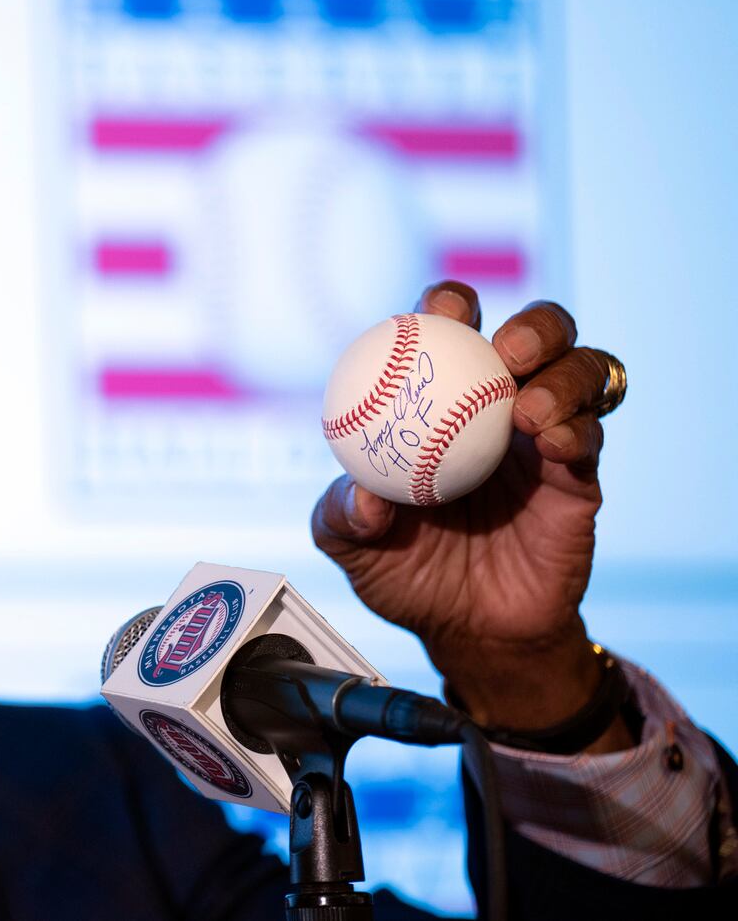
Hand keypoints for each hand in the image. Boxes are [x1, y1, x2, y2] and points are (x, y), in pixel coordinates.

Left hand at [311, 282, 629, 747]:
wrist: (466, 632)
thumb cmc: (403, 572)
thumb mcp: (351, 544)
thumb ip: (343, 515)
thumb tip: (362, 495)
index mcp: (441, 397)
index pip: (451, 329)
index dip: (451, 302)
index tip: (443, 309)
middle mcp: (500, 404)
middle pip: (539, 334)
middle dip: (534, 325)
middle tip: (508, 350)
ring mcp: (547, 437)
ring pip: (583, 373)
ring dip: (564, 376)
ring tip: (529, 409)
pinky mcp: (580, 477)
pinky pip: (592, 437)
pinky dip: (578, 430)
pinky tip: (553, 443)